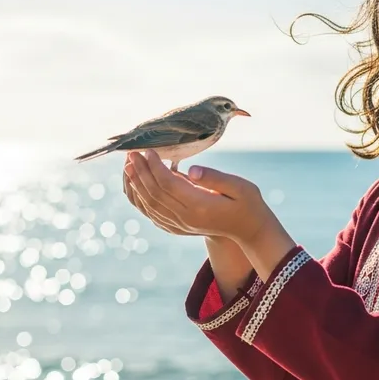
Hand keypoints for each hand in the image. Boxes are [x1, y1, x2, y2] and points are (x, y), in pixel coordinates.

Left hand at [123, 150, 269, 244]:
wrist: (249, 229)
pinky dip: (140, 198)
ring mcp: (180, 225)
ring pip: (149, 204)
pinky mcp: (177, 227)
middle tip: (132, 153)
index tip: (148, 150)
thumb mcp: (240, 186)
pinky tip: (136, 184)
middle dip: (141, 172)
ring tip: (129, 165)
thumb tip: (192, 170)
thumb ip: (215, 177)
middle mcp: (186, 218)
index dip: (155, 166)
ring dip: (136, 184)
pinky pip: (151, 213)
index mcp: (200, 206)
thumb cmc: (247, 202)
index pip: (169, 184)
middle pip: (155, 193)